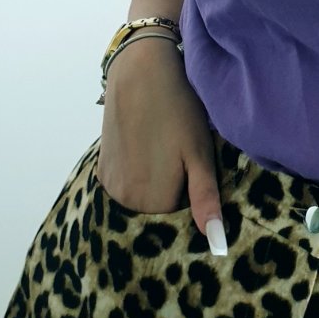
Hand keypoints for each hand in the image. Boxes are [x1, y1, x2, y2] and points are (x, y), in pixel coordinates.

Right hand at [97, 41, 227, 251]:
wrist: (141, 71)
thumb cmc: (178, 109)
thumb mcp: (200, 155)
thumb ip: (206, 202)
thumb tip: (217, 247)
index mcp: (152, 201)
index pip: (181, 217)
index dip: (193, 194)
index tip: (195, 166)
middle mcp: (124, 199)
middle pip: (159, 210)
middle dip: (173, 190)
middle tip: (180, 154)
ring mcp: (109, 183)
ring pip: (142, 196)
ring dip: (154, 181)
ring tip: (164, 147)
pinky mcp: (101, 167)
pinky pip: (127, 182)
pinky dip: (138, 171)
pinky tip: (147, 144)